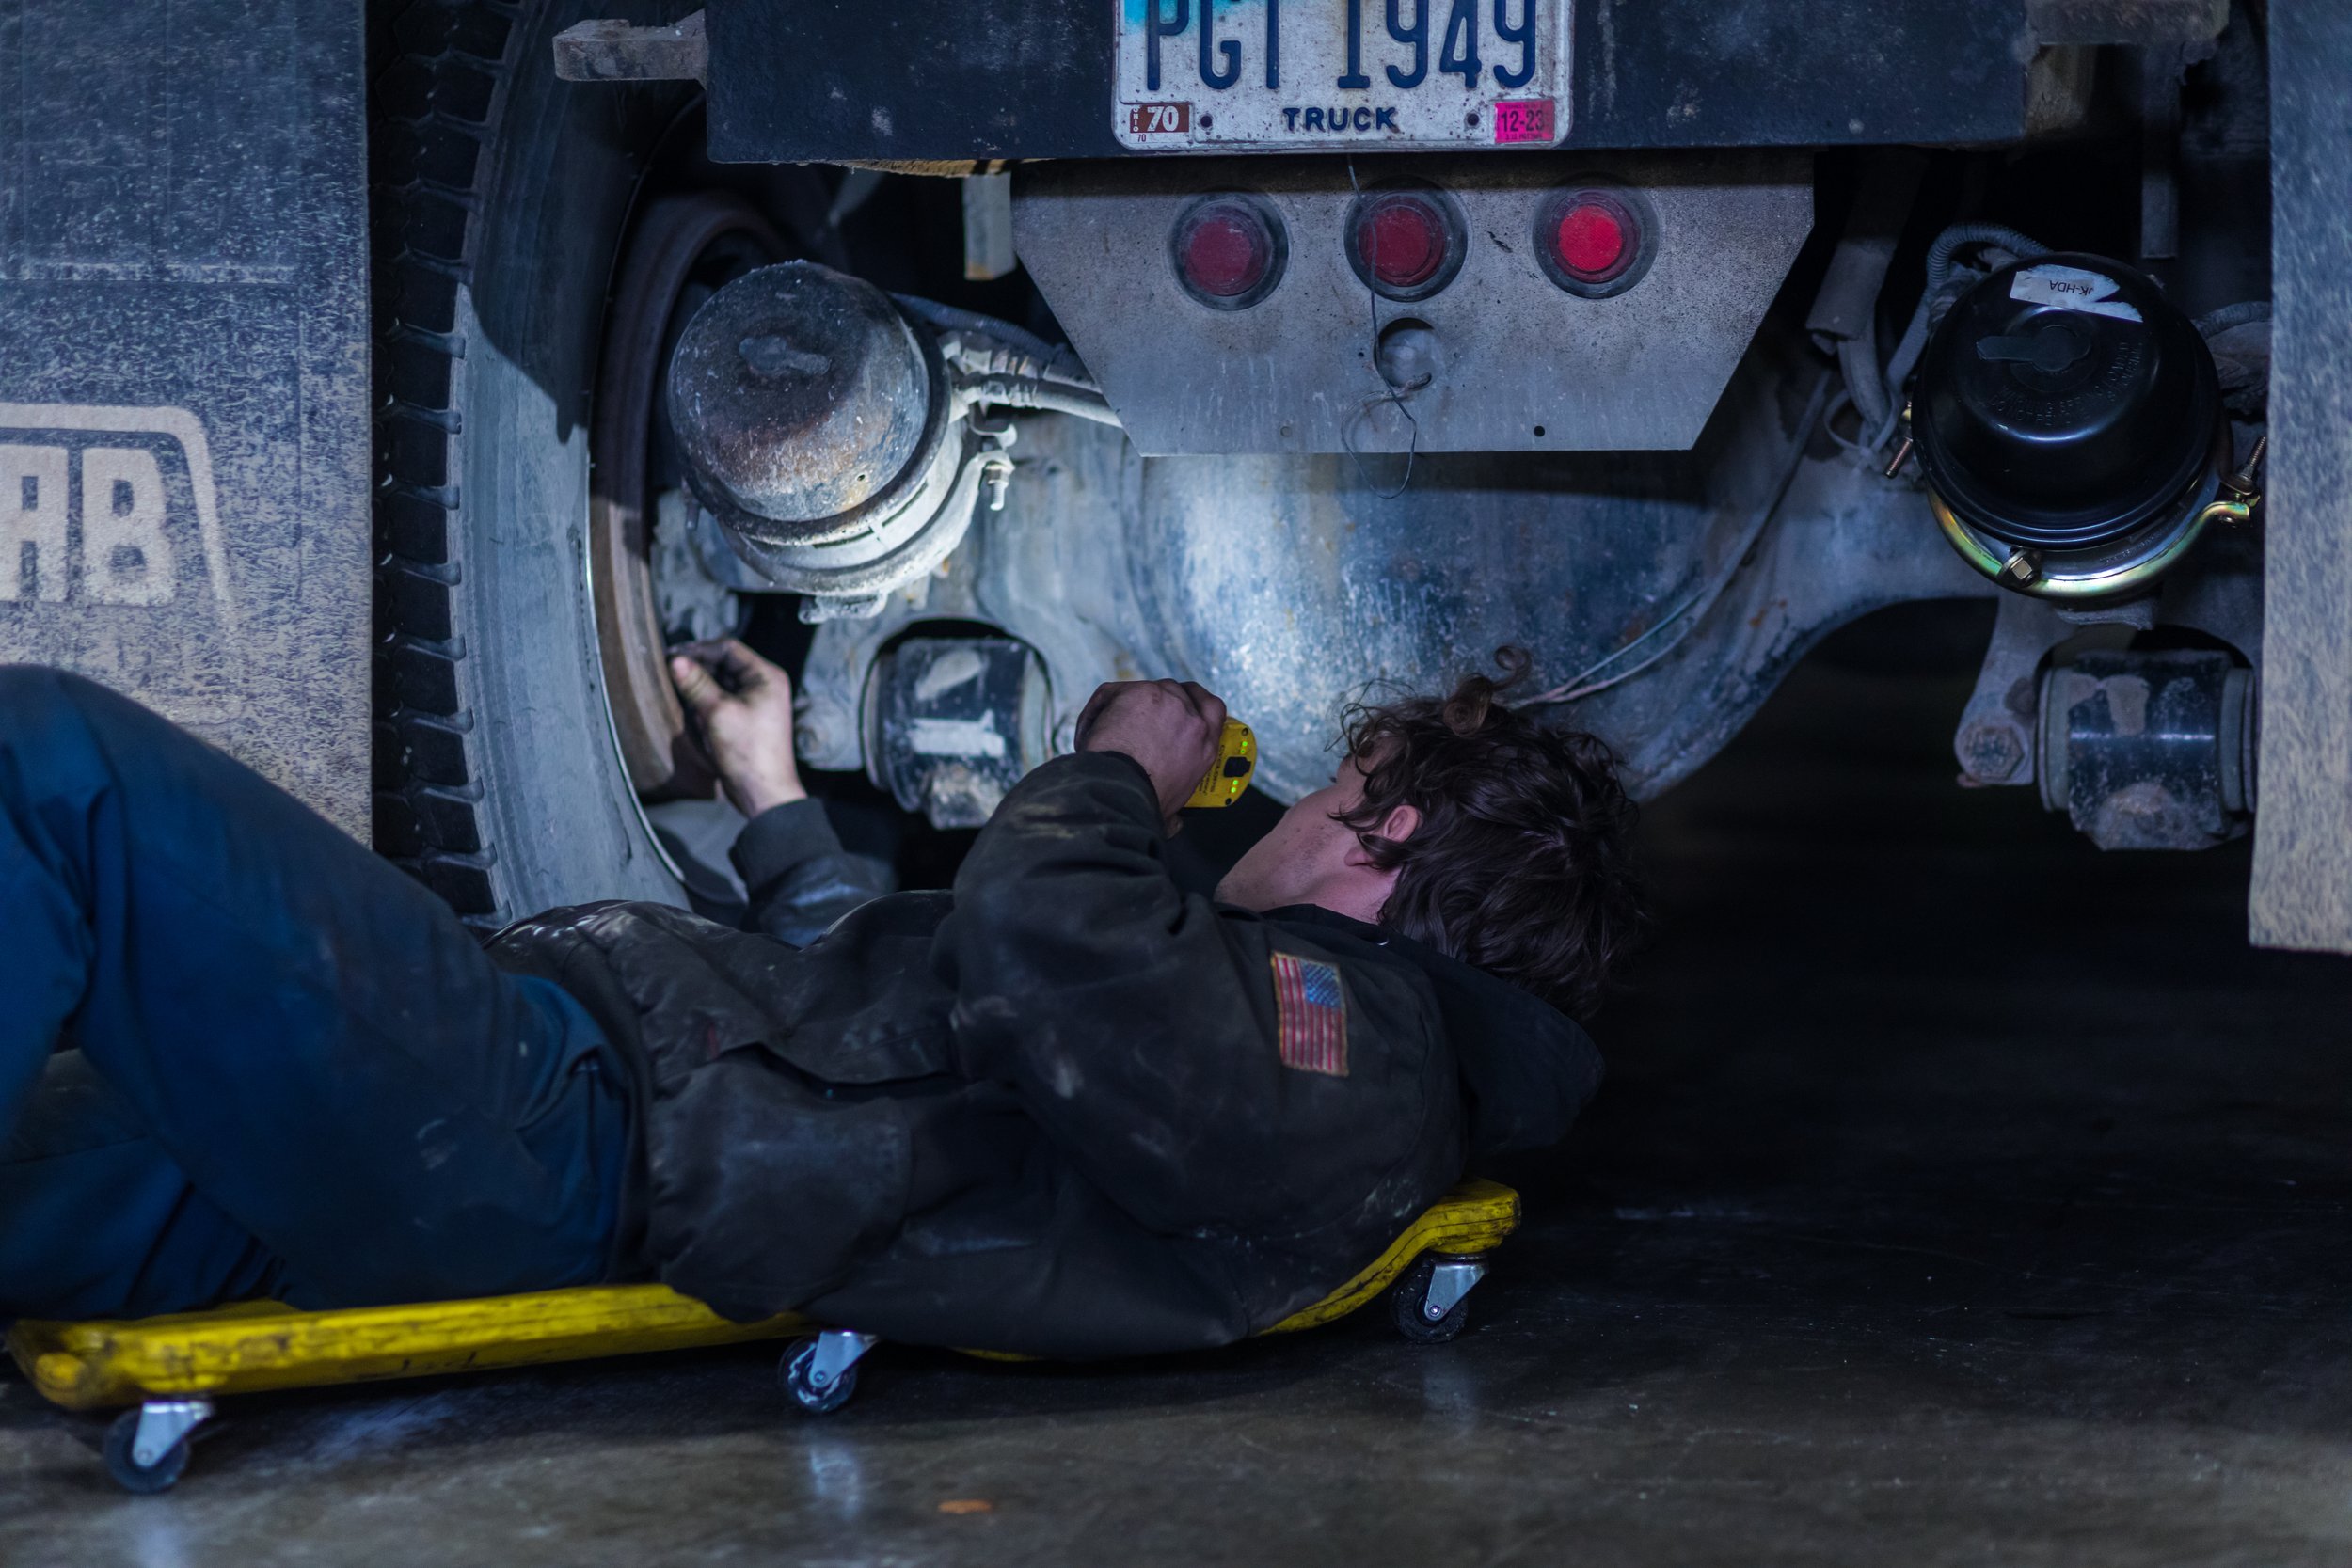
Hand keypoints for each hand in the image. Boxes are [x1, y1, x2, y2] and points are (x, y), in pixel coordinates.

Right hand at [670, 638, 806, 816]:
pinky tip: (692, 711)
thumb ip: (696, 684)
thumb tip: (675, 661)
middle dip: (697, 669)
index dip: (699, 649)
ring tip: (679, 692)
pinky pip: (720, 701)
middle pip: (722, 664)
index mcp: (765, 677)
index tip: (673, 656)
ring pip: (719, 683)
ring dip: (699, 687)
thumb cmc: (750, 752)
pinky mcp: (743, 719)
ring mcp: (754, 703)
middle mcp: (762, 686)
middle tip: (670, 672)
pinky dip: (704, 704)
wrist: (763, 792)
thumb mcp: (718, 713)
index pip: (728, 648)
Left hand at [1073, 679, 1226, 832]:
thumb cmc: (1145, 803)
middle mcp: (1189, 718)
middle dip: (1160, 700)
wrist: (1122, 790)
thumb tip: (1173, 825)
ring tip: (1111, 726)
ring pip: (1147, 689)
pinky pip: (1113, 692)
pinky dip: (1101, 706)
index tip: (1185, 705)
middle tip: (1141, 715)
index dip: (1198, 702)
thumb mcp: (1173, 809)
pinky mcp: (1135, 692)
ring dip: (1130, 702)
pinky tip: (1092, 727)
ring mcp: (1163, 700)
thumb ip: (1176, 813)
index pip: (1213, 708)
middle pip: (1178, 691)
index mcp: (1204, 744)